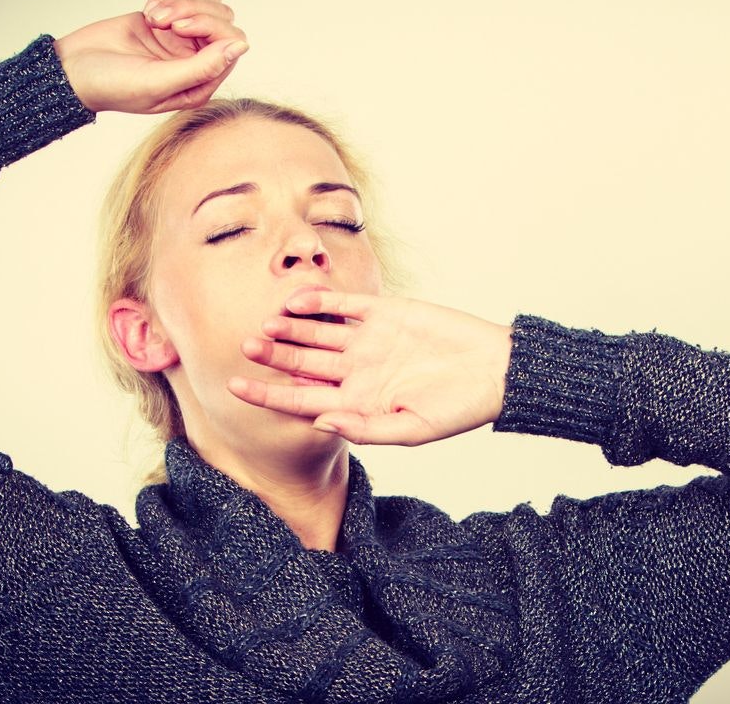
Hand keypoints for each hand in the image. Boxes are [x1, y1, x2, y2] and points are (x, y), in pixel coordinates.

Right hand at [52, 0, 247, 113]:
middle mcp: (197, 61)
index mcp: (202, 83)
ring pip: (206, 3)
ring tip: (153, 17)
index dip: (209, 27)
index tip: (175, 28)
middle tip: (162, 21)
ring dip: (179, 2)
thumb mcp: (160, 82)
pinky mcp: (166, 20)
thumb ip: (203, 67)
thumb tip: (241, 46)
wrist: (73, 70)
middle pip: (222, 19)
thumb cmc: (112, 86)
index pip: (231, 43)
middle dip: (193, 11)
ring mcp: (182, 39)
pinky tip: (148, 13)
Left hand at [227, 291, 512, 445]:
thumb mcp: (412, 429)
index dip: (268, 395)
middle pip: (303, 363)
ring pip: (317, 332)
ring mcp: (369, 341)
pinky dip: (321, 303)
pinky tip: (297, 300)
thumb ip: (365, 428)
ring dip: (291, 328)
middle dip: (274, 356)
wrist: (495, 371)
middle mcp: (357, 371)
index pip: (301, 400)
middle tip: (245, 346)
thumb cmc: (458, 410)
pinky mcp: (386, 313)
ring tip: (265, 325)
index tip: (234, 388)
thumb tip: (320, 422)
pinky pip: (345, 307)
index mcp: (358, 403)